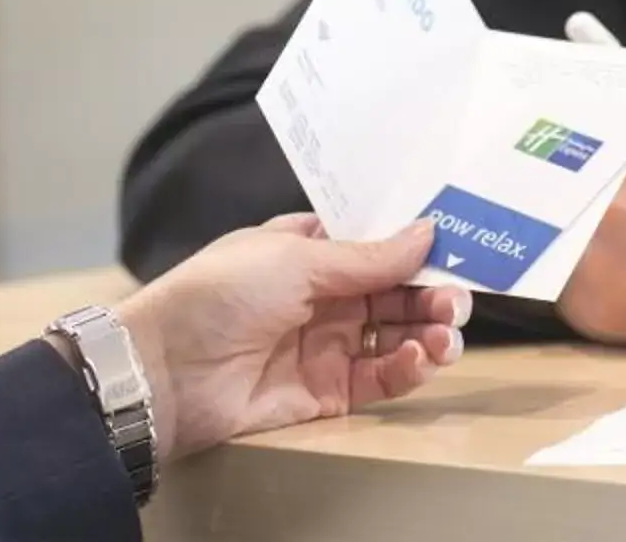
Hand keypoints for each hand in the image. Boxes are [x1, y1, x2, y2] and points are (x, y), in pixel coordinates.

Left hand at [110, 213, 470, 460]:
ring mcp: (328, 345)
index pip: (379, 244)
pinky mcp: (328, 392)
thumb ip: (368, 256)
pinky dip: (407, 368)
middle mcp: (324, 296)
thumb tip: (429, 232)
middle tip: (459, 301)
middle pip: (397, 292)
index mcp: (311, 251)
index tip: (460, 244)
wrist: (165, 371)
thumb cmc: (220, 295)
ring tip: (447, 335)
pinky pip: (380, 378)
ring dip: (430, 332)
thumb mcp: (296, 258)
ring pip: (397, 335)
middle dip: (434, 294)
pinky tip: (419, 357)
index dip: (419, 245)